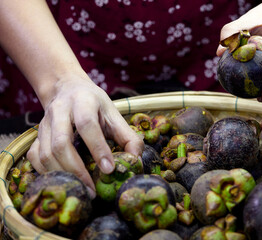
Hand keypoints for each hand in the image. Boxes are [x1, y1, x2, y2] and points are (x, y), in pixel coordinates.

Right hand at [26, 72, 143, 197]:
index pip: (87, 125)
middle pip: (60, 143)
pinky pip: (35, 158)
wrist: (67, 89)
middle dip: (76, 170)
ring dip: (63, 175)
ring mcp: (44, 124)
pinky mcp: (36, 135)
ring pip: (45, 154)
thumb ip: (128, 136)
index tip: (109, 169)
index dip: (98, 148)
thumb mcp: (114, 114)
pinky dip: (48, 172)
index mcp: (83, 101)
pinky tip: (65, 180)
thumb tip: (135, 159)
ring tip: (82, 189)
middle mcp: (59, 111)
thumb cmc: (94, 105)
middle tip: (92, 190)